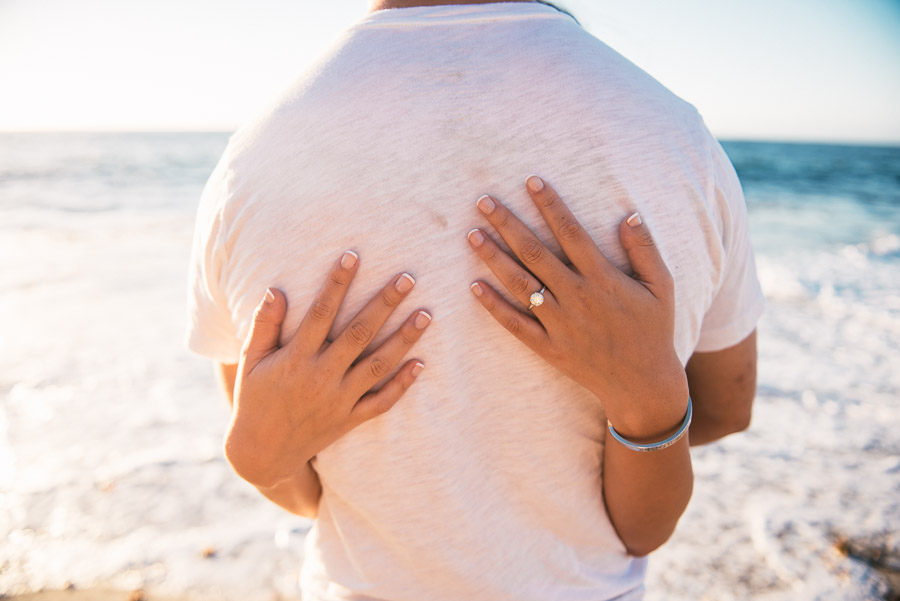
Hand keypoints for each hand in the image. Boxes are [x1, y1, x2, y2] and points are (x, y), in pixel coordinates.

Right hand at [224, 251, 430, 487]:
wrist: (261, 455)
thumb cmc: (254, 400)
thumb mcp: (249, 362)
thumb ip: (263, 325)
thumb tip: (276, 289)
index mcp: (295, 358)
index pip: (320, 313)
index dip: (337, 283)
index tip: (353, 256)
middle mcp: (320, 377)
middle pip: (359, 333)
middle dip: (384, 303)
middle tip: (408, 278)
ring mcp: (338, 400)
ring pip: (378, 365)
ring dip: (404, 338)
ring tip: (427, 314)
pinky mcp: (349, 420)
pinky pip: (382, 402)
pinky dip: (402, 384)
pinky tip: (422, 363)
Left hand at [467, 176, 687, 439]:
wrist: (643, 384)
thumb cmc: (654, 330)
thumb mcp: (663, 287)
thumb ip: (645, 249)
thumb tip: (629, 213)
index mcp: (603, 279)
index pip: (571, 233)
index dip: (550, 205)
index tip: (531, 181)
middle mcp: (577, 298)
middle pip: (535, 253)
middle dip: (508, 224)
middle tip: (483, 201)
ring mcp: (560, 324)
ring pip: (519, 284)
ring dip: (493, 258)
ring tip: (472, 234)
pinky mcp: (548, 347)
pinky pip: (515, 324)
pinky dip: (493, 306)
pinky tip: (474, 286)